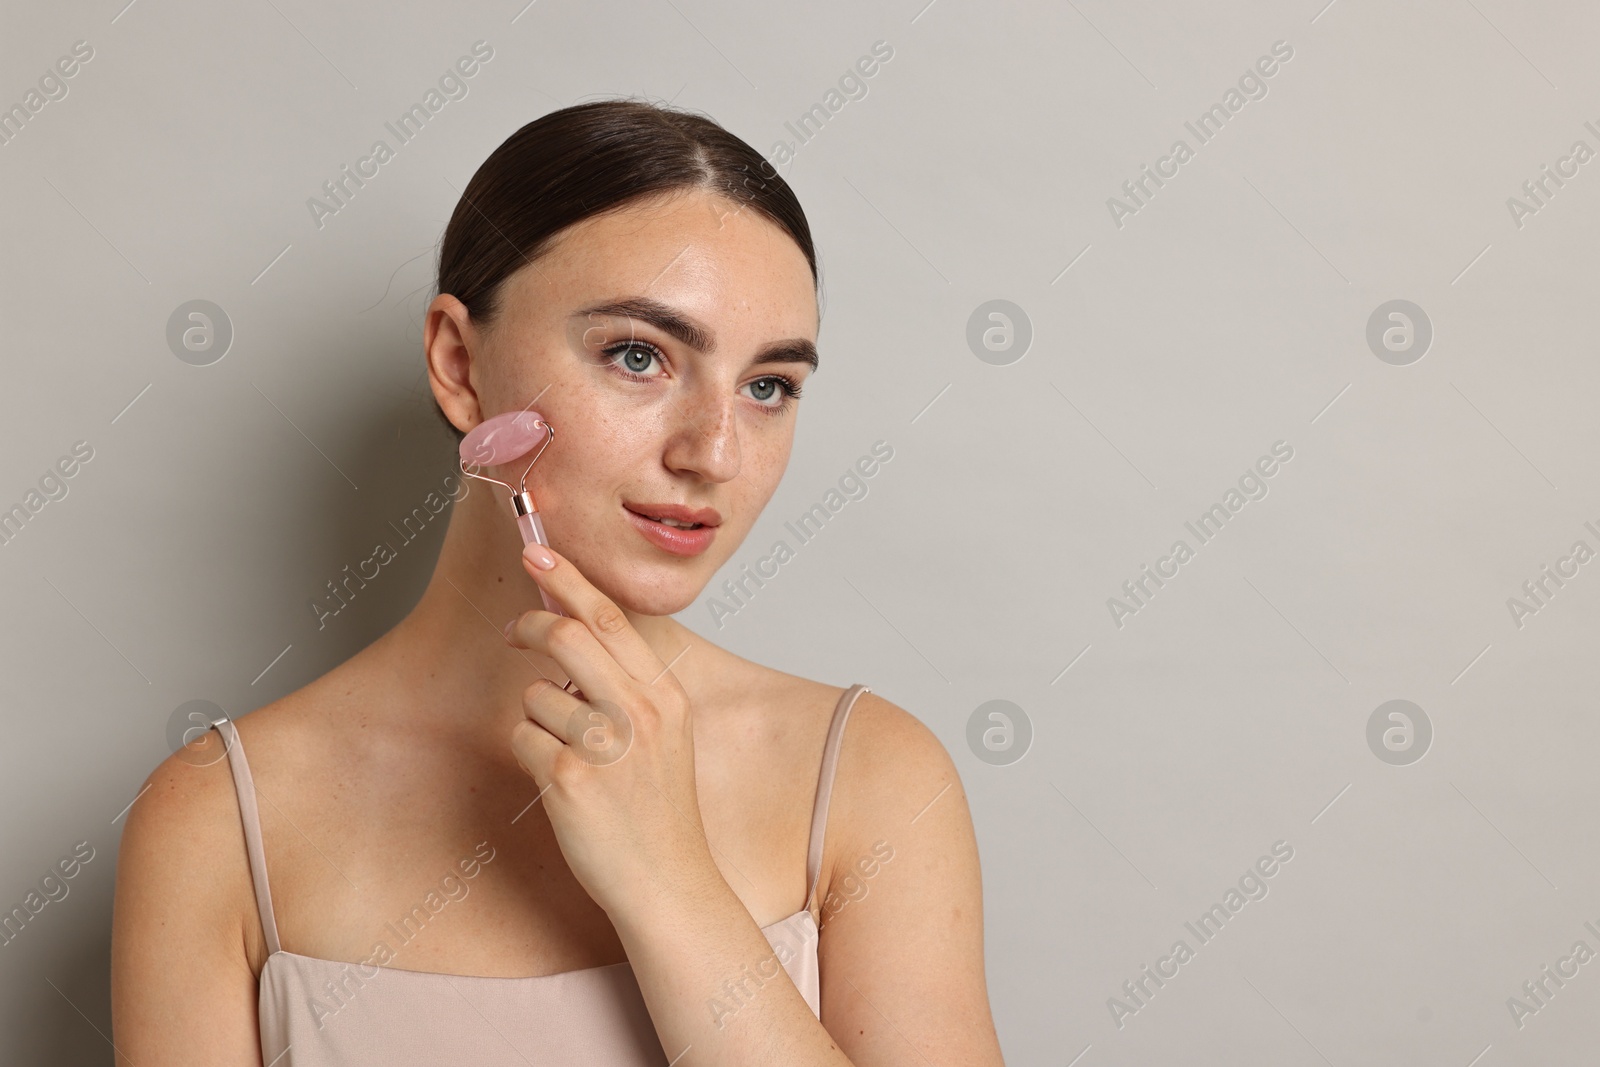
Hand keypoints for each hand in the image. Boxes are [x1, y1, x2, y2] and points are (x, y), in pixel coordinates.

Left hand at [503, 541, 717, 921]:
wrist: (667, 883)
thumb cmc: (659, 811)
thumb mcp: (666, 736)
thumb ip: (630, 687)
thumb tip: (576, 640)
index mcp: (665, 696)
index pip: (613, 619)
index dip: (570, 580)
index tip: (539, 552)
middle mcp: (640, 714)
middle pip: (569, 636)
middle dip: (532, 624)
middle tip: (515, 630)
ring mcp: (605, 747)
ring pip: (536, 695)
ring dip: (535, 715)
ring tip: (566, 752)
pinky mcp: (570, 781)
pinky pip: (522, 739)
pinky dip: (529, 753)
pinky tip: (559, 782)